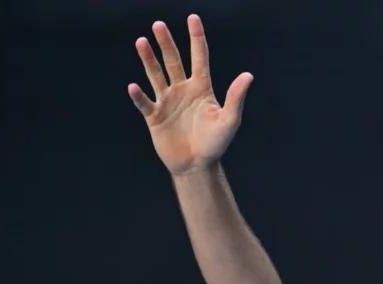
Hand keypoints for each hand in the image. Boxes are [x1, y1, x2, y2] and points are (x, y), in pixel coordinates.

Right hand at [127, 15, 253, 173]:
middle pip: (173, 61)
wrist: (197, 165)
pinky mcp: (154, 117)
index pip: (199, 58)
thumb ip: (236, 97)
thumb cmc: (216, 144)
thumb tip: (248, 75)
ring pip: (156, 75)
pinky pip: (145, 103)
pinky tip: (134, 87)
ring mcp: (167, 102)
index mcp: (202, 88)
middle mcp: (183, 91)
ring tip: (142, 41)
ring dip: (148, 59)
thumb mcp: (229, 120)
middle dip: (166, 43)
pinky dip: (139, 96)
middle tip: (159, 24)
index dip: (196, 38)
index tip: (193, 18)